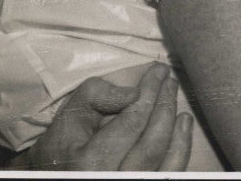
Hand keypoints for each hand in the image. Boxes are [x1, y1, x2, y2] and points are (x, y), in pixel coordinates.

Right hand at [11, 63, 190, 170]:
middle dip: (165, 106)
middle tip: (169, 80)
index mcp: (90, 164)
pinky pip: (168, 176)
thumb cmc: (63, 145)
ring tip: (175, 97)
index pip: (132, 122)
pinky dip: (180, 150)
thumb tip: (133, 92)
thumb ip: (97, 95)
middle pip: (151, 144)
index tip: (159, 70)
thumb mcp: (70, 114)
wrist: (58, 176)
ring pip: (164, 164)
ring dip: (176, 126)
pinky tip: (183, 125)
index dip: (150, 92)